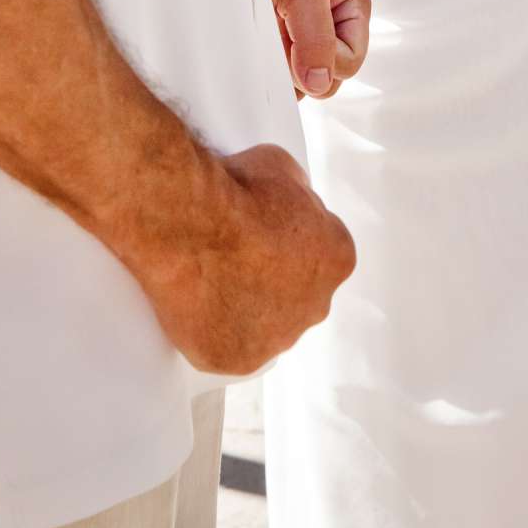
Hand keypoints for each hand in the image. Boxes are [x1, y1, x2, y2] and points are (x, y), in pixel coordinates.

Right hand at [139, 142, 354, 377]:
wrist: (191, 222)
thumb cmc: (237, 192)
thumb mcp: (283, 168)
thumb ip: (297, 193)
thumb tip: (291, 200)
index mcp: (336, 258)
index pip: (322, 255)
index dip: (290, 241)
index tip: (263, 232)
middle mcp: (316, 305)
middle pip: (298, 296)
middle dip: (273, 280)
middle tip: (236, 258)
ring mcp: (277, 339)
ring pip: (266, 326)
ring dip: (247, 309)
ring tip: (212, 282)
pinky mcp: (237, 360)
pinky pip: (229, 348)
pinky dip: (215, 333)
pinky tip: (197, 307)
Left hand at [263, 0, 371, 98]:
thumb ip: (316, 36)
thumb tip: (319, 82)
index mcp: (353, 11)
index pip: (350, 63)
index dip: (323, 61)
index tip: (296, 40)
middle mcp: (336, 31)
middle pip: (329, 81)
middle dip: (301, 66)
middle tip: (281, 33)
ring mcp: (309, 46)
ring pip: (305, 87)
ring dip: (283, 71)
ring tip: (271, 35)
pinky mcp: (286, 56)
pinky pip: (284, 85)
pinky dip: (270, 73)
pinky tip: (263, 46)